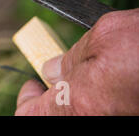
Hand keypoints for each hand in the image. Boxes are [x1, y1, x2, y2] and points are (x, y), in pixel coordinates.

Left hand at [16, 9, 138, 115]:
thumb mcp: (105, 36)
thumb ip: (72, 57)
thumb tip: (50, 69)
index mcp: (79, 106)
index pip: (29, 115)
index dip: (28, 99)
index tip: (32, 84)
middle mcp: (95, 121)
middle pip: (57, 116)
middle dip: (55, 97)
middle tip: (61, 77)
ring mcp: (116, 120)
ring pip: (82, 113)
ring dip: (80, 98)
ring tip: (93, 75)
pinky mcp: (129, 113)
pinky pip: (105, 110)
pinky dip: (100, 101)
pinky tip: (113, 83)